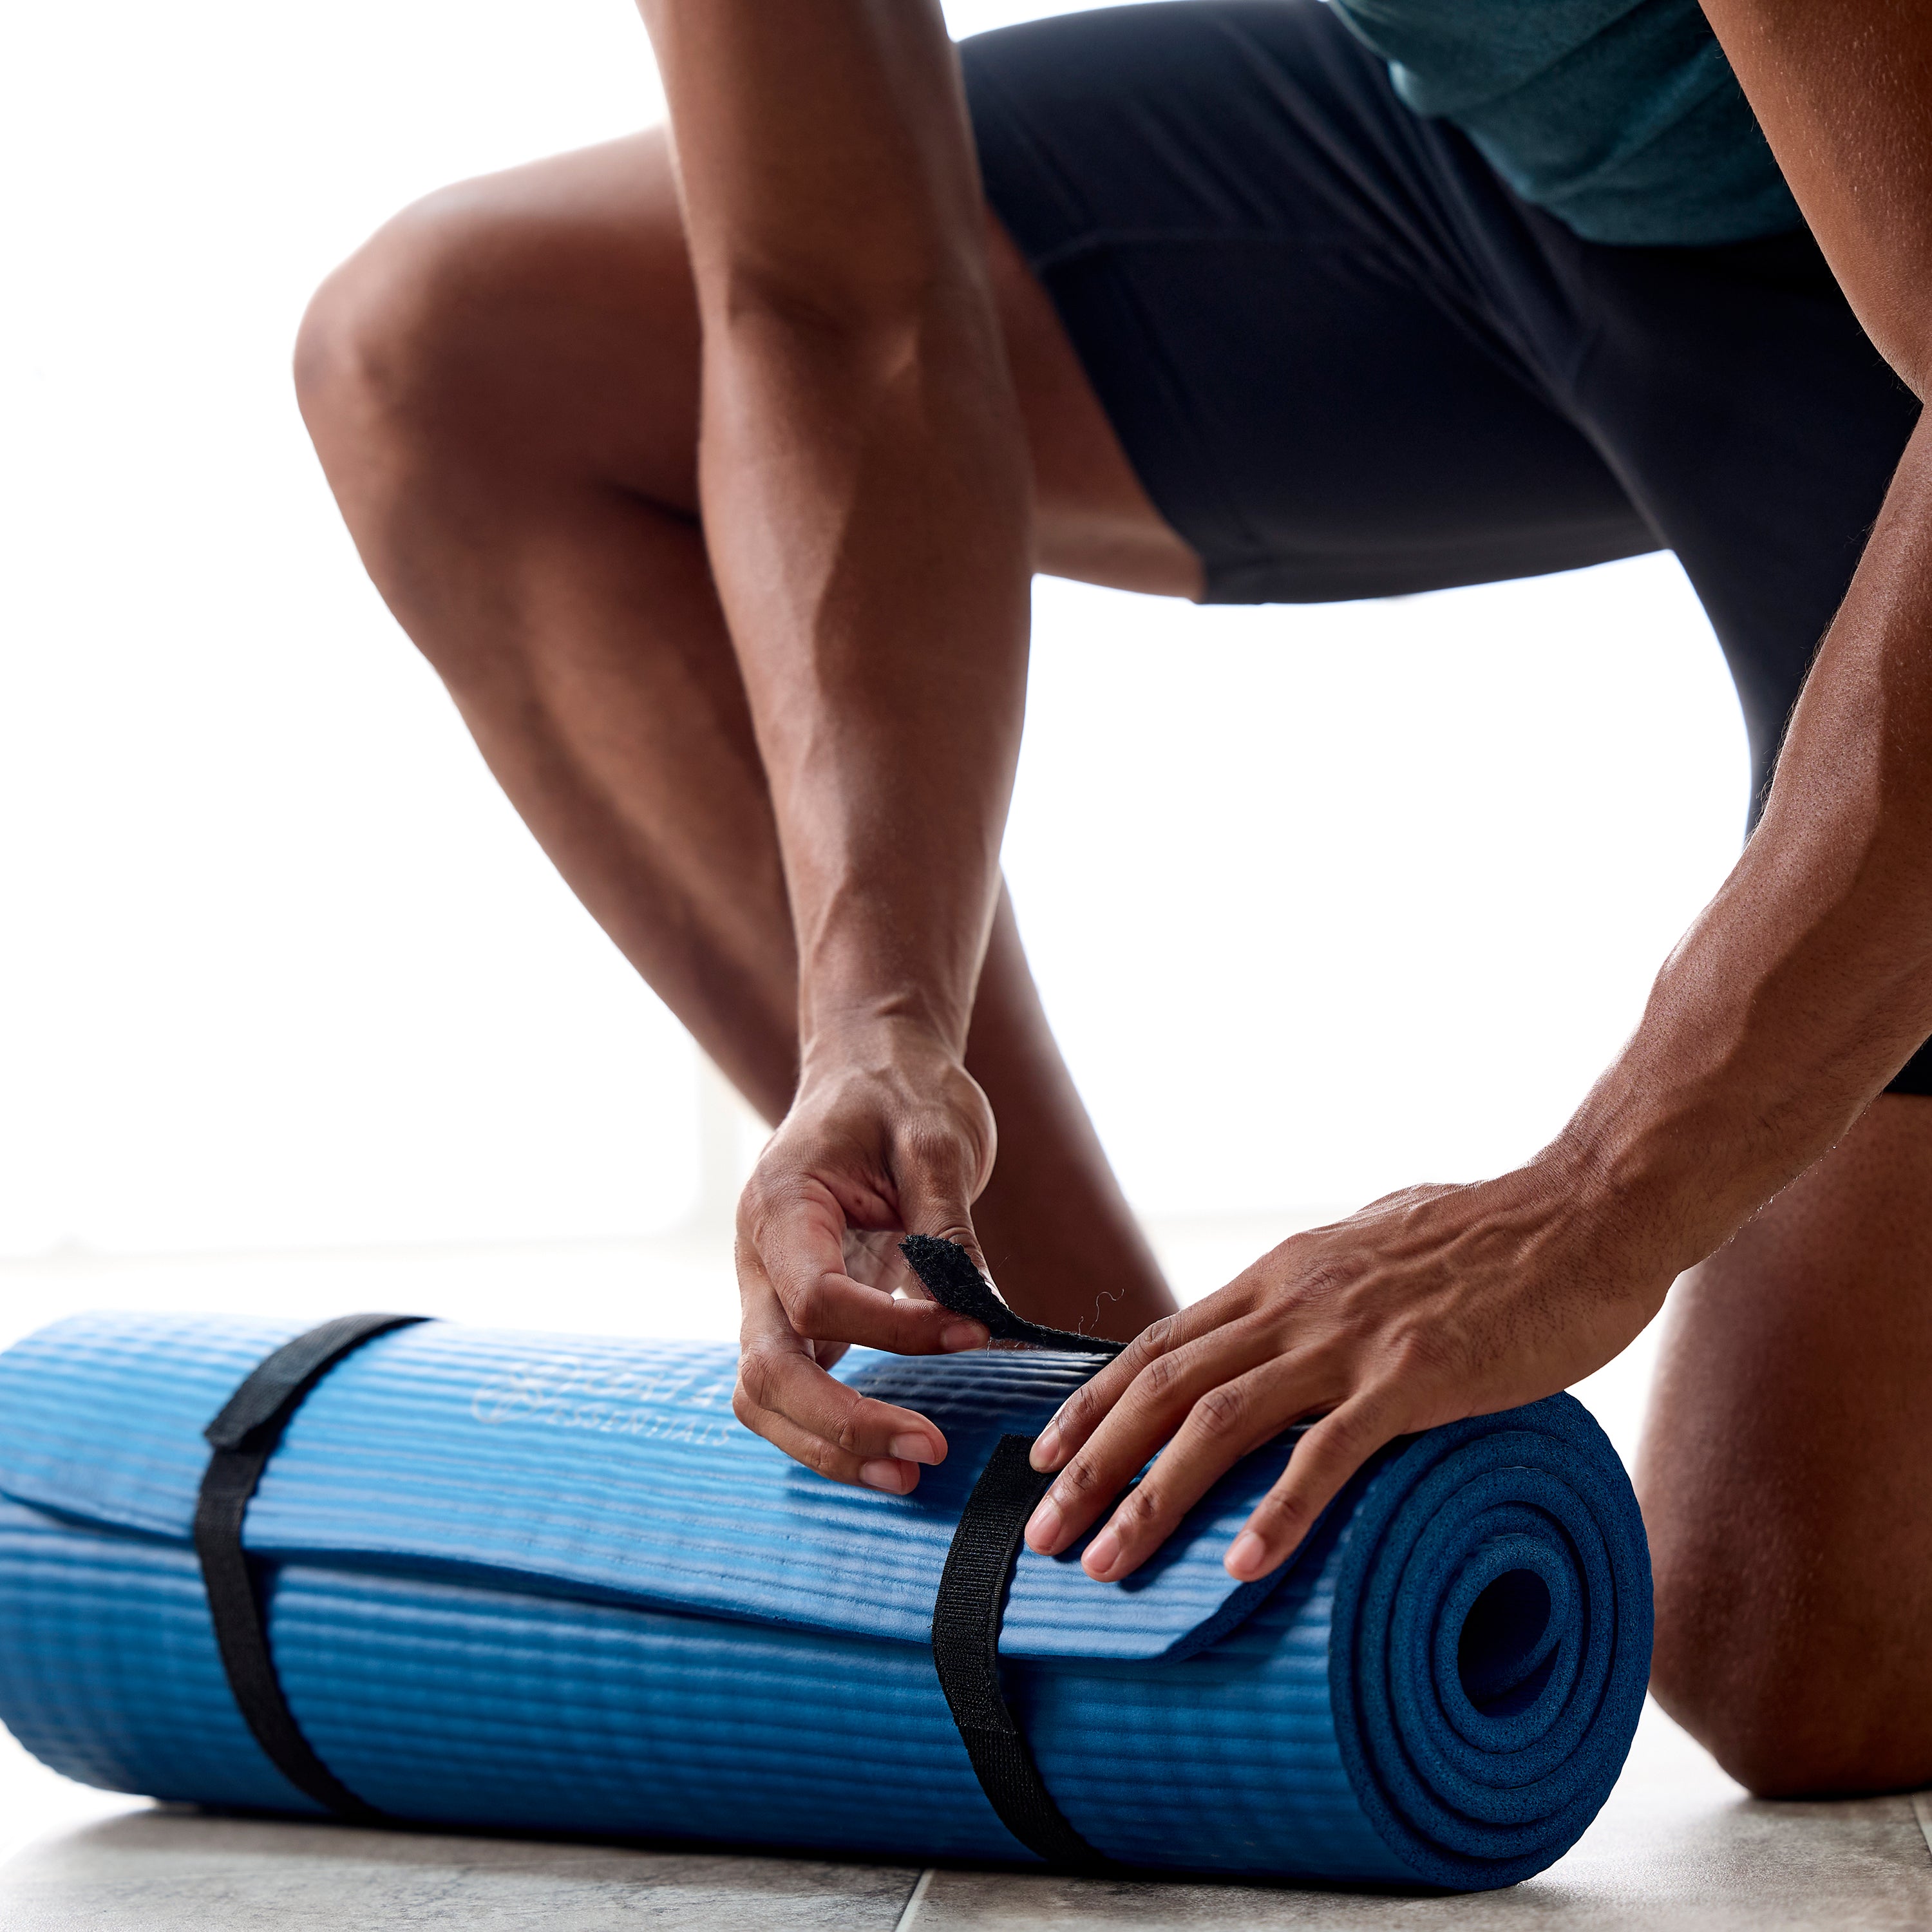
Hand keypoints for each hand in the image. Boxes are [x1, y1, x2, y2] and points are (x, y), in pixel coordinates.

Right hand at [733, 1021, 995, 1492]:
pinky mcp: (796, 1314)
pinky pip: (793, 1388)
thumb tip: (975, 1321)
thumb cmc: (902, 1091)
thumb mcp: (935, 1138)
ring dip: (829, 1445)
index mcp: (780, 1204)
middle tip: (927, 1454)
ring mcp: (766, 1291)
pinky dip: (831, 1429)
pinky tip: (890, 1452)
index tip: (972, 1333)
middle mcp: (757, 1257)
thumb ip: (945, 1229)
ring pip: (764, 1396)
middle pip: (766, 1371)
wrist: (872, 1068)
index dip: (891, 1332)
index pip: (816, 1297)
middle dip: (842, 1424)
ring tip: (909, 1475)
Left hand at [1022, 1156, 1680, 1584]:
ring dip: (1153, 1497)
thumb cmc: (1489, 1236)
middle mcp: (1296, 1303)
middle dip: (1094, 1465)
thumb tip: (1284, 1330)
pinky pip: (1330, 1451)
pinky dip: (1279, 1511)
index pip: (1160, 1343)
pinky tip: (1241, 1566)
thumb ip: (1320, 1291)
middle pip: (1165, 1387)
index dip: (1095, 1402)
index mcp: (1282, 1276)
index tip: (1046, 1456)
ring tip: (1106, 1563)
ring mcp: (1352, 1339)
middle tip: (1043, 1535)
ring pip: (1221, 1421)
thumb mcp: (1373, 1248)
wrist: (1584, 1209)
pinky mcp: (1416, 1377)